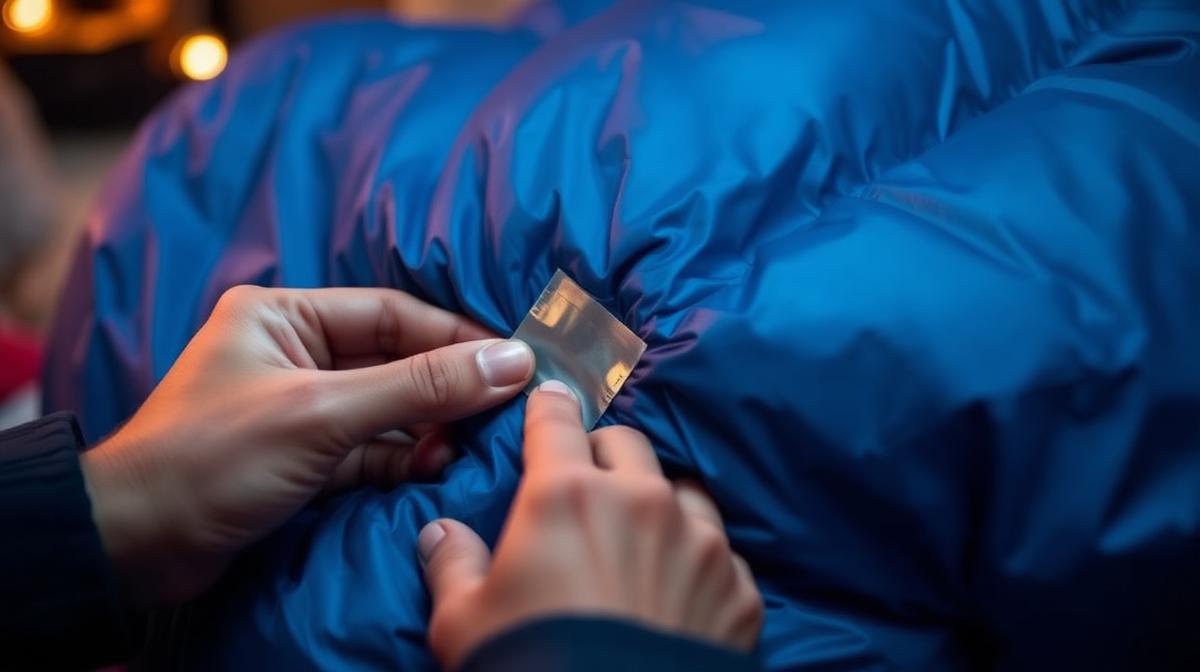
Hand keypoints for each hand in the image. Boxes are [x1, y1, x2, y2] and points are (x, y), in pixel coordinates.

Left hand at [80, 286, 534, 606]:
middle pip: (395, 361)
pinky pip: (370, 449)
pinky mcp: (302, 457)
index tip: (516, 363)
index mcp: (283, 315)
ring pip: (387, 409)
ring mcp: (299, 408)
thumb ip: (421, 387)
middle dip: (448, 390)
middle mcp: (293, 353)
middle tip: (503, 414)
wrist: (131, 547)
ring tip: (469, 450)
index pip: (393, 314)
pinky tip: (435, 471)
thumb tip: (512, 361)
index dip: (458, 338)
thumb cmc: (214, 459)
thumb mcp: (324, 415)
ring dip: (430, 430)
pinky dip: (403, 460)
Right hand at [419, 381, 763, 669]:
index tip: (548, 402)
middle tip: (585, 487)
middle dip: (603, 455)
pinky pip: (720, 555)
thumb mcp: (463, 623)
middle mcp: (642, 502)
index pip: (556, 421)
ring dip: (659, 502)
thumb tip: (439, 534)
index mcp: (567, 495)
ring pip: (683, 491)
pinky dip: (697, 563)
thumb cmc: (526, 668)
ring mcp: (700, 544)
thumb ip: (452, 565)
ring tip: (641, 536)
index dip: (548, 408)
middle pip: (626, 443)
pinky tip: (680, 592)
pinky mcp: (738, 590)